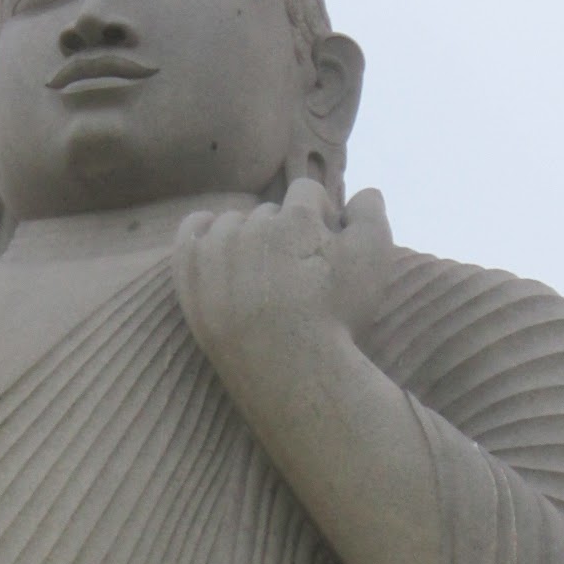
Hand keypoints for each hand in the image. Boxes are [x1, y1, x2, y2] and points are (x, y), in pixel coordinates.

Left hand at [171, 179, 392, 369]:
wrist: (290, 372)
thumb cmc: (337, 316)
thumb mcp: (374, 260)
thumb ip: (371, 213)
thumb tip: (363, 190)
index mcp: (295, 217)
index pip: (308, 192)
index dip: (321, 214)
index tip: (325, 243)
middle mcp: (251, 225)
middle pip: (270, 212)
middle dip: (285, 231)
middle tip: (294, 270)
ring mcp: (215, 249)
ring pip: (233, 223)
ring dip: (247, 237)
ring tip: (261, 274)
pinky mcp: (189, 274)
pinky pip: (190, 231)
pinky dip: (202, 232)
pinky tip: (217, 247)